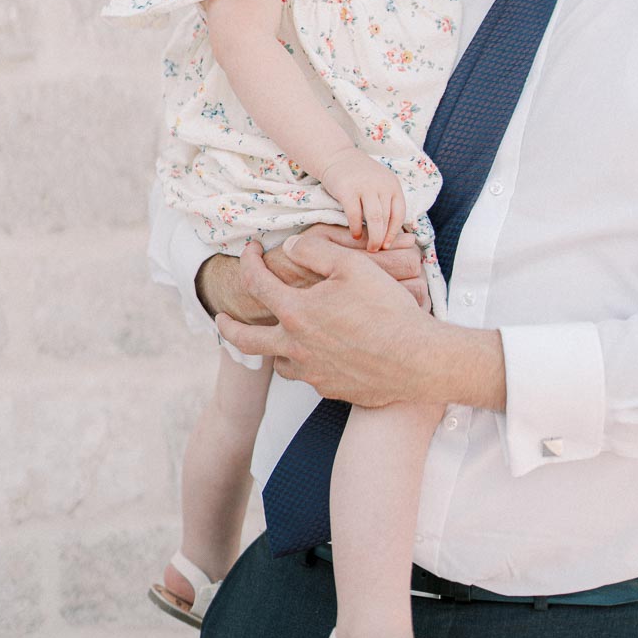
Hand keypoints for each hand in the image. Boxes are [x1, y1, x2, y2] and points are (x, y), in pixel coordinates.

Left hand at [217, 236, 435, 405]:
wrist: (416, 359)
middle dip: (228, 327)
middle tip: (221, 320)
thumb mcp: (352, 265)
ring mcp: (312, 372)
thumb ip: (315, 250)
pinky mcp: (330, 389)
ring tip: (279, 338)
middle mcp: (296, 347)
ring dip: (273, 348)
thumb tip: (290, 248)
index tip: (249, 250)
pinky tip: (320, 354)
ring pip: (278, 362)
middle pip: (245, 340)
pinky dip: (306, 362)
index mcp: (296, 313)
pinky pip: (308, 376)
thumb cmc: (387, 309)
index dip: (248, 262)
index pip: (257, 284)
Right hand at [320, 149, 406, 251]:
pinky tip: (355, 235)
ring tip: (368, 247)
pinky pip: (355, 215)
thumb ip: (386, 202)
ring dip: (372, 237)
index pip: (399, 213)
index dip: (395, 232)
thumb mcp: (379, 183)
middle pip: (387, 218)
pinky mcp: (348, 190)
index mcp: (392, 185)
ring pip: (375, 219)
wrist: (337, 156)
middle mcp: (382, 184)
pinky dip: (356, 228)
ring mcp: (365, 186)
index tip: (387, 245)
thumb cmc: (360, 177)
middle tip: (376, 250)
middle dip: (382, 238)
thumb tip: (393, 234)